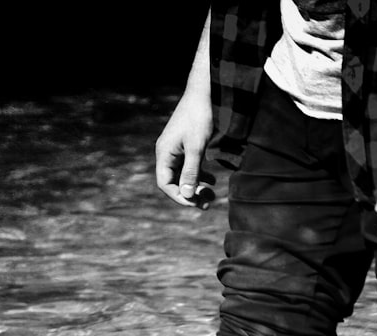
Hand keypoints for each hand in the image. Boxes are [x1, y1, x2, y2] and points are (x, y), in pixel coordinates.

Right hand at [155, 93, 215, 209]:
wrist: (204, 92)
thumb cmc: (199, 117)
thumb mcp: (196, 147)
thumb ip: (191, 171)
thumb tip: (187, 194)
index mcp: (164, 153)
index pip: (165, 184)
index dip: (179, 196)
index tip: (196, 203)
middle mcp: (167, 153)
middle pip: (173, 181)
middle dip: (190, 194)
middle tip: (208, 203)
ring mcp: (176, 149)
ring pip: (183, 175)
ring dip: (196, 186)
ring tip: (212, 195)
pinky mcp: (185, 146)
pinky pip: (189, 166)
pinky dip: (200, 175)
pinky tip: (212, 181)